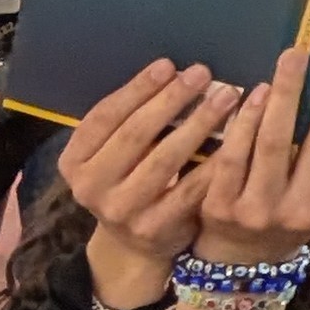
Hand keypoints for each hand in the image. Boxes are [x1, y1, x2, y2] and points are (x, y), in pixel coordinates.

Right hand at [58, 60, 248, 309]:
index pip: (104, 117)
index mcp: (74, 162)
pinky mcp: (154, 228)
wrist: (133, 245)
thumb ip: (129, 121)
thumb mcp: (112, 154)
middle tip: (202, 74)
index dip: (137, 89)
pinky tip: (236, 138)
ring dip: (198, 123)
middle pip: (134, 134)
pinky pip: (190, 188)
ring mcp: (121, 211)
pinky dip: (213, 161)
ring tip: (224, 98)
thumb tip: (172, 72)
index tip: (169, 65)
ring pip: (165, 159)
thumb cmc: (128, 181)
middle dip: (171, 100)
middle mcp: (90, 188)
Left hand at [183, 40, 309, 290]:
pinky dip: (247, 117)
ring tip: (297, 54)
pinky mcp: (222, 206)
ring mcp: (262, 211)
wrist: (242, 258)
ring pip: (276, 140)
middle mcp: (307, 213)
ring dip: (288, 91)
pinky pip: (236, 151)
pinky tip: (258, 89)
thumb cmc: (295, 212)